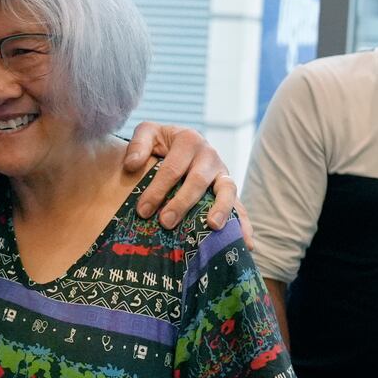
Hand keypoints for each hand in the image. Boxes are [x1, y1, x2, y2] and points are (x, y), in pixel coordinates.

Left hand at [125, 122, 254, 244]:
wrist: (182, 142)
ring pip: (227, 189)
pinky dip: (244, 223)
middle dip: (181, 203)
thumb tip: (131, 165)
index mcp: (189, 140)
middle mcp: (210, 155)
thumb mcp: (149, 133)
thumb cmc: (162, 143)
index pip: (172, 168)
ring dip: (221, 209)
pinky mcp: (229, 189)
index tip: (142, 211)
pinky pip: (240, 206)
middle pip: (197, 181)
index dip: (157, 190)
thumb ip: (138, 144)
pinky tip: (246, 243)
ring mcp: (222, 172)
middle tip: (166, 223)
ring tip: (213, 226)